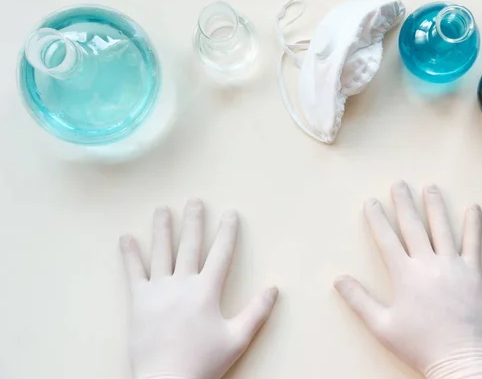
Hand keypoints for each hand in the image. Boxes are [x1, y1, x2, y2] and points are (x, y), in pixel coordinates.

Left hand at [120, 199, 277, 378]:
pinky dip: (129, 255)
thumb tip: (274, 289)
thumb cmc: (204, 362)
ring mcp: (158, 291)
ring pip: (161, 253)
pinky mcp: (139, 301)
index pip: (221, 254)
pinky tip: (126, 238)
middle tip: (195, 201)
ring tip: (162, 209)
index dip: (227, 233)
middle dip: (194, 222)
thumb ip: (257, 312)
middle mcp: (182, 284)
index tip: (230, 214)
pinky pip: (133, 273)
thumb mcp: (237, 339)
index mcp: (207, 292)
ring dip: (162, 229)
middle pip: (190, 246)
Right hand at [335, 182, 481, 378]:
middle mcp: (428, 265)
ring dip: (435, 206)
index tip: (371, 202)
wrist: (459, 360)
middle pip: (413, 227)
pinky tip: (473, 209)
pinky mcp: (474, 275)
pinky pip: (474, 245)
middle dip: (404, 203)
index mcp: (405, 275)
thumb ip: (359, 300)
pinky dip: (474, 226)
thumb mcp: (381, 326)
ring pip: (443, 229)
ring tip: (430, 188)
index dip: (377, 219)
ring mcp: (453, 267)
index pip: (387, 239)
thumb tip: (338, 280)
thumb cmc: (419, 345)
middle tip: (398, 184)